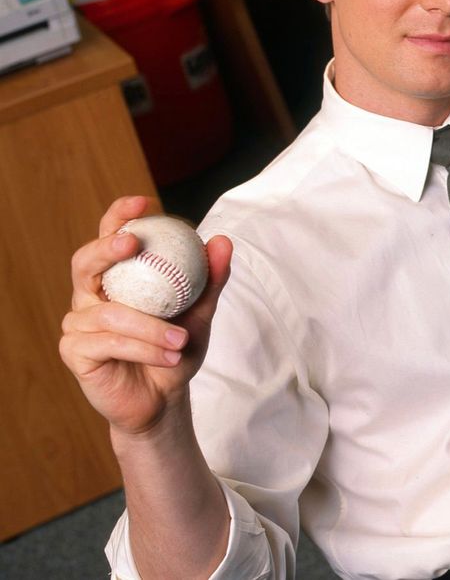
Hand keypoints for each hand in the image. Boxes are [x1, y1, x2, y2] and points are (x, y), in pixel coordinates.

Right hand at [59, 196, 231, 437]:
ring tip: (181, 341)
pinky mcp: (74, 352)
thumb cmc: (176, 348)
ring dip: (150, 327)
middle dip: (106, 248)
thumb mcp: (200, 311)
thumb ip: (210, 278)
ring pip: (108, 313)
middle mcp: (90, 294)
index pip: (109, 236)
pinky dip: (143, 349)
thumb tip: (222, 240)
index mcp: (116, 276)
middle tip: (133, 244)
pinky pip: (107, 343)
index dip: (119, 216)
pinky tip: (169, 358)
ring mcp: (78, 323)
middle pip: (84, 261)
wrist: (165, 398)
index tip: (144, 202)